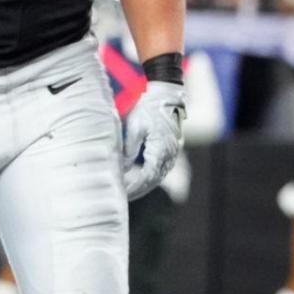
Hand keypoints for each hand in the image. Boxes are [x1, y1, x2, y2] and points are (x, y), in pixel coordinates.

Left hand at [121, 80, 186, 199]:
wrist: (165, 95)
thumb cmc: (148, 108)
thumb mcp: (135, 126)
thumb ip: (130, 149)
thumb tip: (123, 168)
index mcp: (162, 149)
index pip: (147, 176)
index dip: (134, 187)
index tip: (121, 193)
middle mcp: (170, 155)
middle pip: (153, 180)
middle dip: (137, 191)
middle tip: (120, 198)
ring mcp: (172, 154)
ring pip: (157, 177)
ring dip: (142, 186)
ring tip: (126, 194)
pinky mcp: (170, 151)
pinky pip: (159, 169)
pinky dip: (148, 177)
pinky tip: (136, 181)